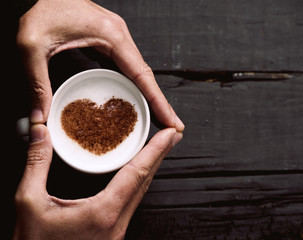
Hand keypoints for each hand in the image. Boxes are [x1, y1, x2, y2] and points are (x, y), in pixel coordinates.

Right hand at [13, 124, 181, 239]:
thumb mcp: (29, 203)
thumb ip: (37, 164)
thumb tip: (40, 132)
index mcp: (104, 212)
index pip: (137, 172)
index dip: (155, 149)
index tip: (169, 133)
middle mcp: (117, 222)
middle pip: (146, 181)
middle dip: (160, 155)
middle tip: (171, 135)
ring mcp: (117, 231)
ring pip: (141, 193)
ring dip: (151, 168)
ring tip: (159, 150)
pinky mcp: (113, 234)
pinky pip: (132, 203)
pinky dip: (139, 183)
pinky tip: (137, 175)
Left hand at [17, 0, 183, 130]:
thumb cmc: (37, 9)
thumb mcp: (32, 46)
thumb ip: (38, 83)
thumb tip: (41, 118)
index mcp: (111, 36)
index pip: (142, 75)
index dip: (158, 101)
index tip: (171, 120)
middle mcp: (120, 36)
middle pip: (147, 75)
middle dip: (161, 102)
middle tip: (172, 126)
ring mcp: (116, 37)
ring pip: (139, 71)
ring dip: (151, 95)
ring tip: (160, 118)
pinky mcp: (109, 40)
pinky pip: (128, 66)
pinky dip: (137, 85)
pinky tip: (137, 100)